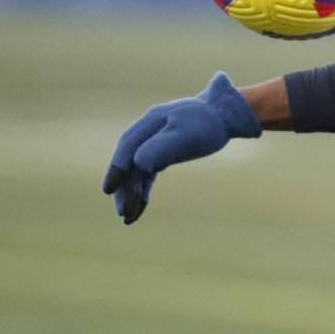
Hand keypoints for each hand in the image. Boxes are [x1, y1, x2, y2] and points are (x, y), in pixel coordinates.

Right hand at [102, 72, 261, 224]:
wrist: (226, 115)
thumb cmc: (207, 126)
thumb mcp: (186, 137)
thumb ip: (162, 148)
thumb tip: (138, 164)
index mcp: (151, 121)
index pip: (127, 146)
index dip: (116, 168)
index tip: (108, 190)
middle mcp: (148, 129)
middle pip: (129, 160)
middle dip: (124, 188)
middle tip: (124, 214)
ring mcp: (154, 140)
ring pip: (137, 169)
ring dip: (132, 192)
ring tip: (129, 218)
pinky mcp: (162, 150)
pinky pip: (147, 172)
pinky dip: (143, 188)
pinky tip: (141, 206)